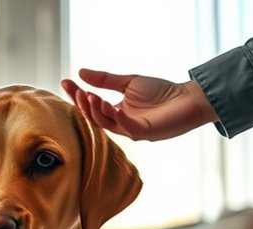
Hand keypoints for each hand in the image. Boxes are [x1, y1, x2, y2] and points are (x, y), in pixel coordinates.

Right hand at [61, 68, 218, 140]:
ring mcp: (130, 129)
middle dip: (83, 104)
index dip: (77, 94)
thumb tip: (81, 73)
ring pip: (105, 122)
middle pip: (94, 116)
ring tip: (89, 94)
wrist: (188, 99)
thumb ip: (105, 80)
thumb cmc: (162, 92)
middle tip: (76, 90)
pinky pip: (124, 126)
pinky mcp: (143, 132)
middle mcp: (120, 123)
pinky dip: (115, 115)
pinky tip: (109, 104)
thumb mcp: (128, 82)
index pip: (91, 105)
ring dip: (96, 109)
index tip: (65, 81)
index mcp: (115, 112)